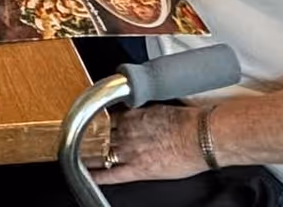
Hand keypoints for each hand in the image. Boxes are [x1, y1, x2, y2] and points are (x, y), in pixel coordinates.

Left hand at [91, 106, 208, 184]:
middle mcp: (127, 131)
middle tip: (83, 140)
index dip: (99, 122)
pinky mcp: (137, 169)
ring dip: (90, 153)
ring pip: (102, 152)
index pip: (107, 117)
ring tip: (81, 155)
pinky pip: (111, 174)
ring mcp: (130, 151)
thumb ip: (143, 111)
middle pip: (100, 134)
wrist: (201, 137)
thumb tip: (140, 111)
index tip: (94, 124)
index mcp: (133, 115)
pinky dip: (97, 175)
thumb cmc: (188, 122)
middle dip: (92, 137)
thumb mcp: (160, 107)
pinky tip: (89, 175)